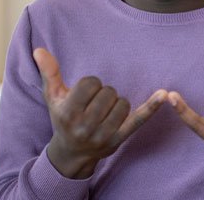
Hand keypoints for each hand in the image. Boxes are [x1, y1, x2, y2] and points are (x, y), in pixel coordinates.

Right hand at [33, 48, 166, 178]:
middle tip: (94, 104)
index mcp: (69, 113)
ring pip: (123, 103)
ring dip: (116, 102)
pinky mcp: (120, 139)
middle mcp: (86, 127)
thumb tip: (39, 50)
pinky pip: (139, 119)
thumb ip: (49, 72)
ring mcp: (104, 135)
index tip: (85, 94)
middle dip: (103, 93)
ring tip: (104, 110)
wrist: (71, 153)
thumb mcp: (52, 97)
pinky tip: (164, 94)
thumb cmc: (61, 119)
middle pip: (108, 92)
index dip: (90, 84)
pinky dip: (152, 106)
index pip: (91, 83)